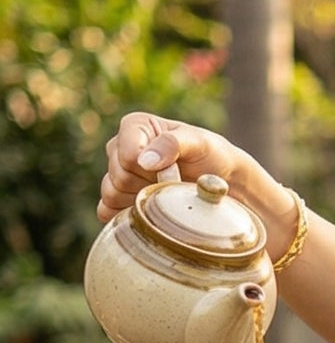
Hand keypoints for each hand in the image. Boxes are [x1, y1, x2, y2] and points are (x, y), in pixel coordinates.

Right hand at [99, 112, 290, 241]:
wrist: (220, 182)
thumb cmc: (211, 156)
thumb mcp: (200, 143)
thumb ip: (172, 143)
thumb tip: (143, 161)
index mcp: (136, 126)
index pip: (125, 153)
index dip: (147, 168)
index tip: (172, 169)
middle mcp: (120, 148)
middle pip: (117, 176)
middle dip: (147, 184)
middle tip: (174, 183)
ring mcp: (116, 174)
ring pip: (111, 194)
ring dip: (140, 200)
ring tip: (165, 194)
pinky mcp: (116, 199)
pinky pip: (106, 211)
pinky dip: (126, 216)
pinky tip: (149, 213)